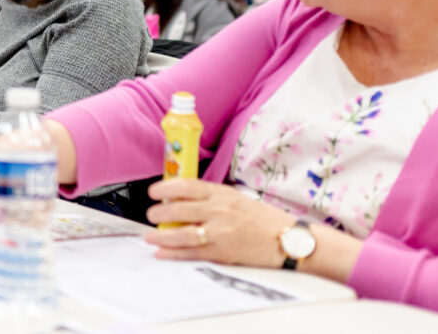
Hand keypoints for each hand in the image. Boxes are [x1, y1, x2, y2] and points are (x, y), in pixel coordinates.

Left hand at [143, 179, 294, 267]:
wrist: (287, 238)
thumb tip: (179, 197)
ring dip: (161, 235)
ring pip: (181, 233)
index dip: (165, 188)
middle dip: (159, 212)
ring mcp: (220, 232)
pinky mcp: (222, 251)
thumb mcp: (235, 197)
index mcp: (221, 193)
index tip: (153, 192)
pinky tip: (162, 251)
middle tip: (151, 214)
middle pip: (178, 209)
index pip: (186, 186)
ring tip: (150, 235)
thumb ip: (210, 197)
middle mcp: (219, 210)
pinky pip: (192, 252)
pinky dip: (174, 252)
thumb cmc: (261, 218)